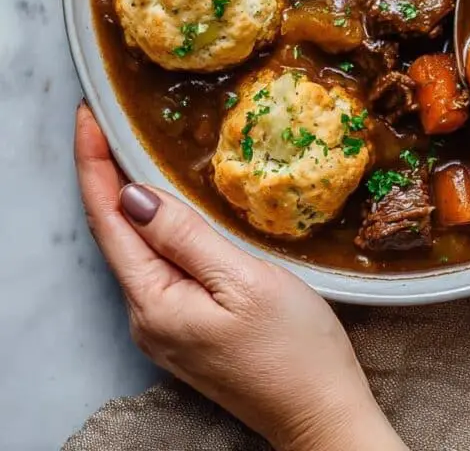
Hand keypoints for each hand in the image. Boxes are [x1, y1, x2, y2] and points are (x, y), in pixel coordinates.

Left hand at [74, 103, 406, 450]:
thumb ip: (186, 237)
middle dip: (106, 175)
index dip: (94, 164)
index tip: (87, 116)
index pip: (109, 220)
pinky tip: (169, 206)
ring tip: (130, 150)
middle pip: (116, 233)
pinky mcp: (188, 328)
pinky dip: (157, 227)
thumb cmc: (293, 349)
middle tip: (108, 122)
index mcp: (154, 303)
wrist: (321, 413)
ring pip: (138, 249)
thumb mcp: (243, 281)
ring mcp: (166, 325)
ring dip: (130, 199)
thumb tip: (134, 196)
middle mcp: (147, 316)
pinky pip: (160, 265)